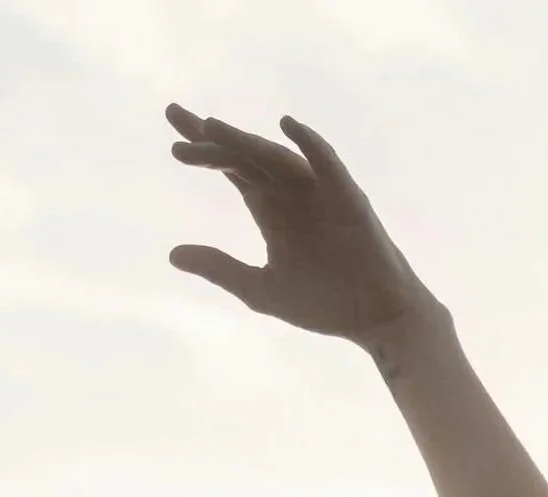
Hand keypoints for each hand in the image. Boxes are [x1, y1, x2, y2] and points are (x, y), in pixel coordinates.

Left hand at [166, 105, 442, 347]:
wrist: (376, 320)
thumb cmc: (326, 304)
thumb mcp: (261, 289)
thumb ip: (220, 269)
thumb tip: (172, 254)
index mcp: (270, 210)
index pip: (229, 168)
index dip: (201, 150)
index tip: (172, 138)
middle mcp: (290, 193)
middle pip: (244, 156)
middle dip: (212, 140)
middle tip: (179, 126)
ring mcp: (319, 191)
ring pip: (275, 157)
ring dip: (244, 140)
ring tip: (211, 127)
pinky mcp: (348, 197)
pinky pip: (327, 163)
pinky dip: (310, 142)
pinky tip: (288, 125)